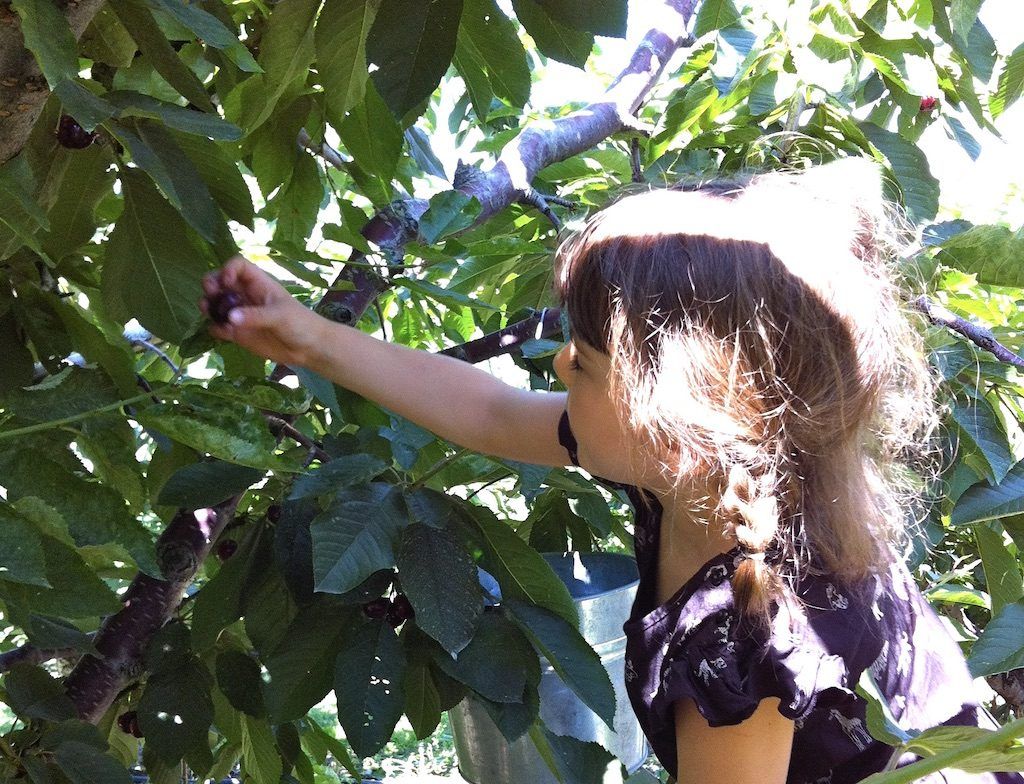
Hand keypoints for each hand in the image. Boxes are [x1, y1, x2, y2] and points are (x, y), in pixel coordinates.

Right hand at [199, 255, 320, 367]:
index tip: (226, 282)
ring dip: (208, 305)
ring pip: (216, 303)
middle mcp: (246, 295)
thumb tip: (230, 317)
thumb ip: (255, 316)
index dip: (228, 269)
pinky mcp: (238, 333)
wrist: (308, 348)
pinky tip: (222, 333)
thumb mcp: (280, 315)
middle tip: (211, 294)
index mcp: (258, 284)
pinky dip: (215, 328)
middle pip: (220, 281)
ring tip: (207, 311)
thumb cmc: (300, 323)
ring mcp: (240, 314)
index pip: (238, 266)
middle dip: (211, 284)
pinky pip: (219, 326)